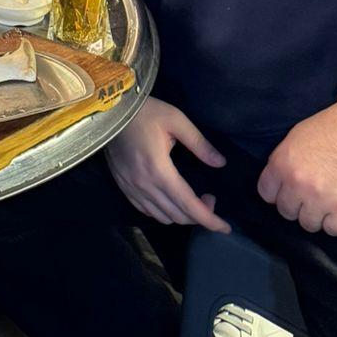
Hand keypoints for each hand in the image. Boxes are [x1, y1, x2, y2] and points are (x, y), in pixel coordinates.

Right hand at [105, 98, 230, 229]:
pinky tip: (169, 200)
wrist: (110, 109)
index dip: (210, 220)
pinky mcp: (123, 185)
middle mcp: (144, 185)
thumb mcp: (176, 120)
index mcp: (159, 170)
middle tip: (209, 198)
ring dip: (181, 215)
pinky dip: (162, 212)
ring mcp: (131, 187)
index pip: (189, 205)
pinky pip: (146, 211)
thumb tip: (220, 163)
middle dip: (199, 215)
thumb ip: (199, 143)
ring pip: (162, 217)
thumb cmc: (145, 112)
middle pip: (178, 216)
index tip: (226, 227)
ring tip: (191, 200)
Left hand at [258, 103, 336, 235]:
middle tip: (309, 195)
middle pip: (286, 211)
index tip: (286, 191)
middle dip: (296, 204)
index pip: (266, 193)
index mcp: (282, 164)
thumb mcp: (296, 138)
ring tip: (325, 201)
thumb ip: (284, 162)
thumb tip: (278, 182)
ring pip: (308, 224)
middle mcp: (298, 184)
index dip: (276, 193)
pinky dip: (336, 222)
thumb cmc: (332, 129)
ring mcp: (321, 200)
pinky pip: (332, 230)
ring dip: (316, 215)